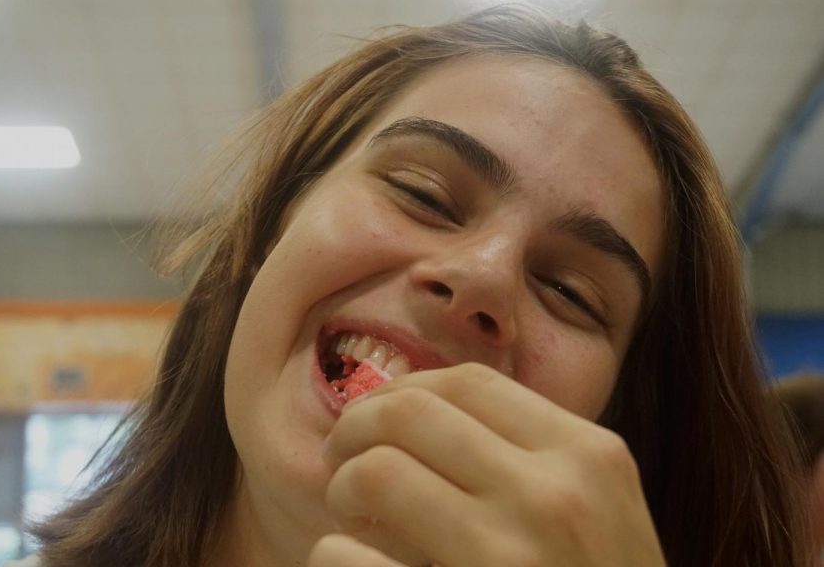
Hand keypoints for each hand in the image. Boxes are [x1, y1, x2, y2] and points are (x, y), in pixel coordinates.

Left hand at [307, 363, 665, 565]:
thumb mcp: (597, 508)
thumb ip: (529, 454)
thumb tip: (417, 407)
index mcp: (588, 456)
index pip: (468, 383)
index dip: (403, 391)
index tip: (377, 416)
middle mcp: (553, 497)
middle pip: (411, 413)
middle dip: (356, 427)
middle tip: (341, 457)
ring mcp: (510, 557)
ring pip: (376, 472)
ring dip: (343, 486)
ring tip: (349, 509)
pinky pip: (349, 558)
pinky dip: (334, 553)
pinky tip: (348, 557)